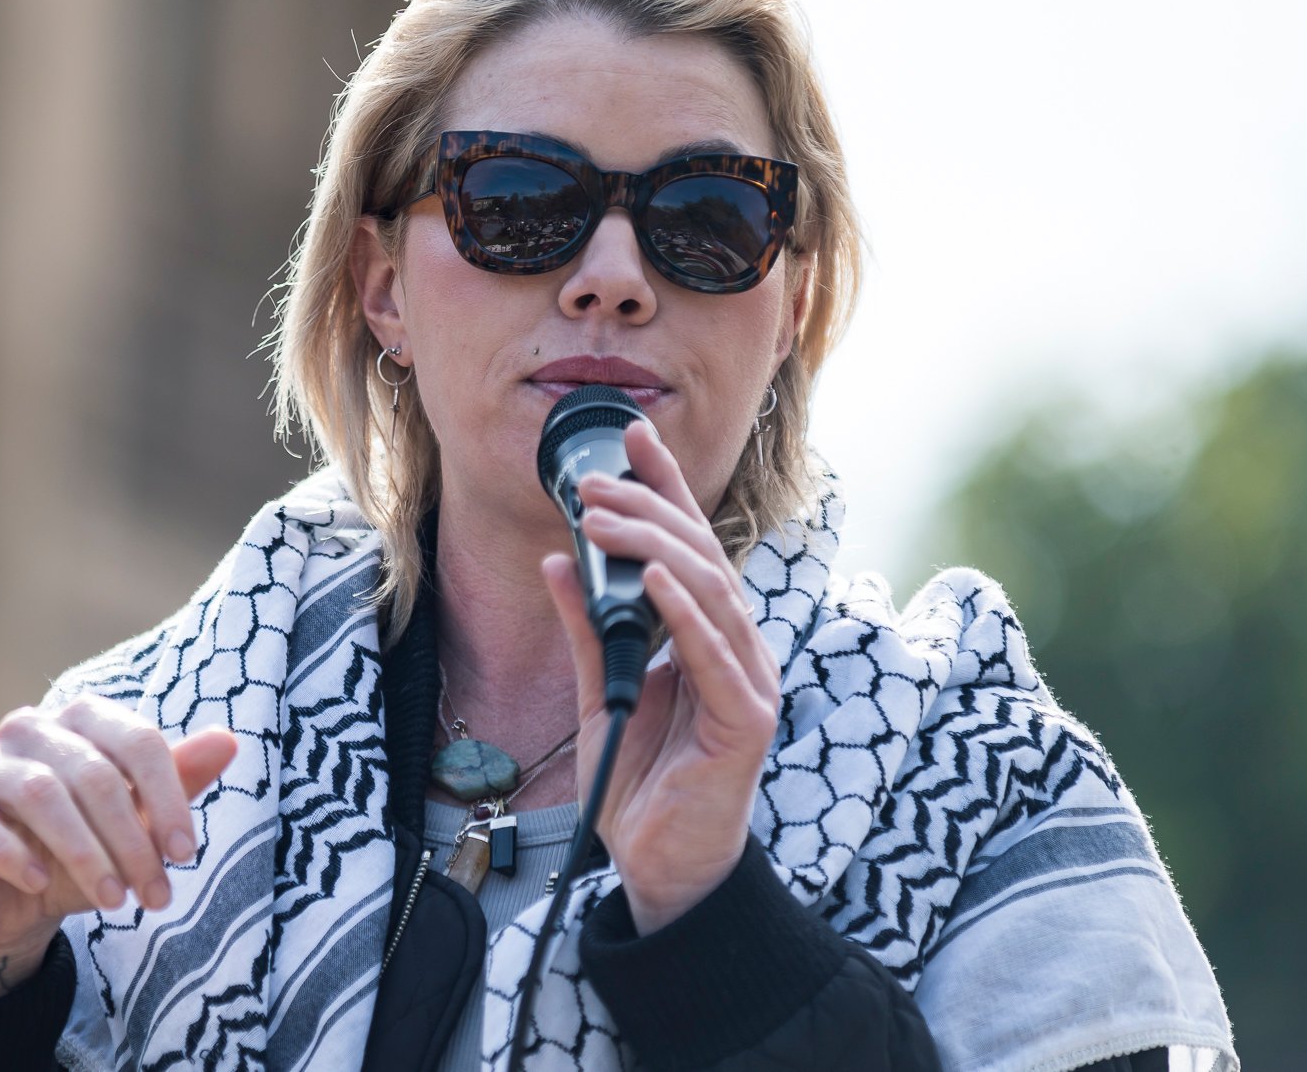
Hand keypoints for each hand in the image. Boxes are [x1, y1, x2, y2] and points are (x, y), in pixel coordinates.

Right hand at [0, 696, 237, 1002]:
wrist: (6, 903)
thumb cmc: (80, 852)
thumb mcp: (135, 825)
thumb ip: (178, 781)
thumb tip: (229, 740)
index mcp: (82, 720)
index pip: (136, 741)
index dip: (168, 797)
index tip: (187, 854)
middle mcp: (30, 729)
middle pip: (94, 774)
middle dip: (132, 841)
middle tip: (155, 896)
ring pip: (40, 794)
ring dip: (84, 853)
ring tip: (111, 901)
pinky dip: (11, 852)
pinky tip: (39, 883)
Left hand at [541, 419, 780, 935]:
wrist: (658, 868)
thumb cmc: (641, 782)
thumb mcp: (602, 689)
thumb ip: (587, 628)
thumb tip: (558, 561)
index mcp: (708, 635)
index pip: (689, 545)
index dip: (665, 488)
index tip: (633, 438)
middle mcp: (737, 648)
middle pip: (701, 557)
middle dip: (649, 509)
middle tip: (592, 482)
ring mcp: (748, 681)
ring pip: (710, 593)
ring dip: (656, 548)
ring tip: (606, 517)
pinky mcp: (745, 721)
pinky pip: (714, 655)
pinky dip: (683, 612)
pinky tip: (653, 581)